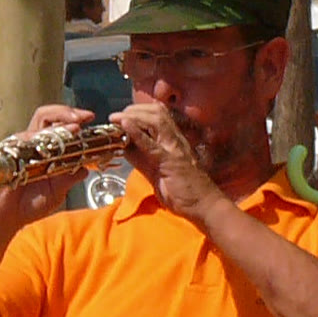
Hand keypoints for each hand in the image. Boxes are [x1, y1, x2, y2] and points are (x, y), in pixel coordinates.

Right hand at [0, 103, 89, 234]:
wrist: (7, 216)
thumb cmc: (29, 205)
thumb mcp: (58, 191)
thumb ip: (71, 177)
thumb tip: (86, 168)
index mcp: (46, 151)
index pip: (60, 127)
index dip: (75, 121)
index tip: (90, 120)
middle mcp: (34, 144)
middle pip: (48, 116)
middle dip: (67, 112)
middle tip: (84, 117)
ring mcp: (22, 144)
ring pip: (40, 122)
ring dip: (60, 121)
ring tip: (75, 126)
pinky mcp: (11, 150)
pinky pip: (27, 138)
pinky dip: (43, 136)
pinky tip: (54, 138)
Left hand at [111, 100, 222, 224]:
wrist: (202, 205)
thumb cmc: (182, 191)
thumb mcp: (155, 170)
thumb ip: (141, 157)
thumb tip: (123, 146)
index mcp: (173, 140)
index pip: (157, 115)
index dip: (138, 111)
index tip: (120, 116)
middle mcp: (175, 140)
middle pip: (156, 112)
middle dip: (133, 110)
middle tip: (115, 117)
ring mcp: (174, 149)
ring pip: (156, 121)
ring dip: (134, 117)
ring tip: (117, 119)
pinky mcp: (171, 162)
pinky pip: (153, 145)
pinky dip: (138, 134)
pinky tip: (126, 125)